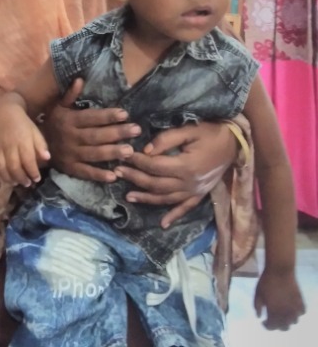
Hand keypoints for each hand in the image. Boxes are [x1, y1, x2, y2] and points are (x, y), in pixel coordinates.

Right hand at [0, 105, 49, 187]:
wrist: (5, 112)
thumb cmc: (23, 124)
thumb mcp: (35, 131)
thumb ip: (41, 145)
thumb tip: (47, 158)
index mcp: (23, 140)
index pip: (28, 159)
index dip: (33, 171)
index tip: (37, 179)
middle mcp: (9, 145)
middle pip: (14, 166)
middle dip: (21, 178)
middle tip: (27, 184)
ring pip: (0, 167)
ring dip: (8, 178)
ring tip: (15, 183)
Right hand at [44, 78, 140, 181]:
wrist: (33, 145)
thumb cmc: (52, 122)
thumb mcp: (57, 107)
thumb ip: (69, 95)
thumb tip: (80, 79)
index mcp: (69, 120)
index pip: (91, 118)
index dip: (107, 116)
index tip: (125, 114)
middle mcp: (70, 137)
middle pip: (96, 136)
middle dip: (117, 133)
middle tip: (136, 130)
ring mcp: (70, 154)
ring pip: (93, 154)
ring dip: (112, 153)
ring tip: (130, 151)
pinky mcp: (70, 169)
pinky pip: (85, 173)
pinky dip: (98, 175)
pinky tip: (114, 176)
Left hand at [114, 121, 237, 226]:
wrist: (236, 143)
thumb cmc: (211, 133)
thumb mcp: (189, 130)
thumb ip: (166, 139)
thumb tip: (146, 150)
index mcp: (185, 166)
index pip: (154, 166)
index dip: (137, 161)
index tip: (123, 154)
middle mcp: (188, 183)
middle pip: (155, 184)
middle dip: (134, 178)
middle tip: (117, 172)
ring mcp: (195, 191)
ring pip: (165, 198)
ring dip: (146, 198)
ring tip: (128, 196)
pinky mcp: (200, 194)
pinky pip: (184, 208)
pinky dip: (173, 216)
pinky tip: (162, 224)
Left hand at [254, 268, 304, 329]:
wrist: (279, 270)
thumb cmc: (266, 281)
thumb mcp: (257, 294)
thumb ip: (257, 306)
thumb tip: (259, 317)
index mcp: (274, 313)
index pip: (271, 327)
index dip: (266, 326)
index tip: (263, 321)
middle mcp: (286, 314)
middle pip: (284, 327)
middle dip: (277, 325)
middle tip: (272, 319)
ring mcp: (295, 308)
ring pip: (294, 322)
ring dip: (288, 320)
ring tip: (282, 314)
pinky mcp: (300, 301)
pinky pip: (301, 312)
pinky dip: (297, 313)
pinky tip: (292, 308)